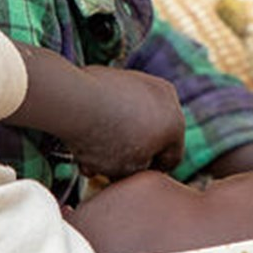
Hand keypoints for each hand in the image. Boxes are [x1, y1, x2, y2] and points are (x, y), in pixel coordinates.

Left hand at [62, 66, 185, 180]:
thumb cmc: (105, 141)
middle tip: (105, 168)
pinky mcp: (119, 73)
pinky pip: (118, 102)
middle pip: (151, 134)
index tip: (127, 180)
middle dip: (129, 153)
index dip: (149, 174)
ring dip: (116, 135)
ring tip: (89, 154)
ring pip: (134, 117)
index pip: (170, 158)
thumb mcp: (126, 171)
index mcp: (176, 124)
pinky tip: (86, 131)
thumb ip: (138, 171)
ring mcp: (143, 80)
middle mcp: (167, 98)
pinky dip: (107, 115)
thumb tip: (133, 165)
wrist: (76, 102)